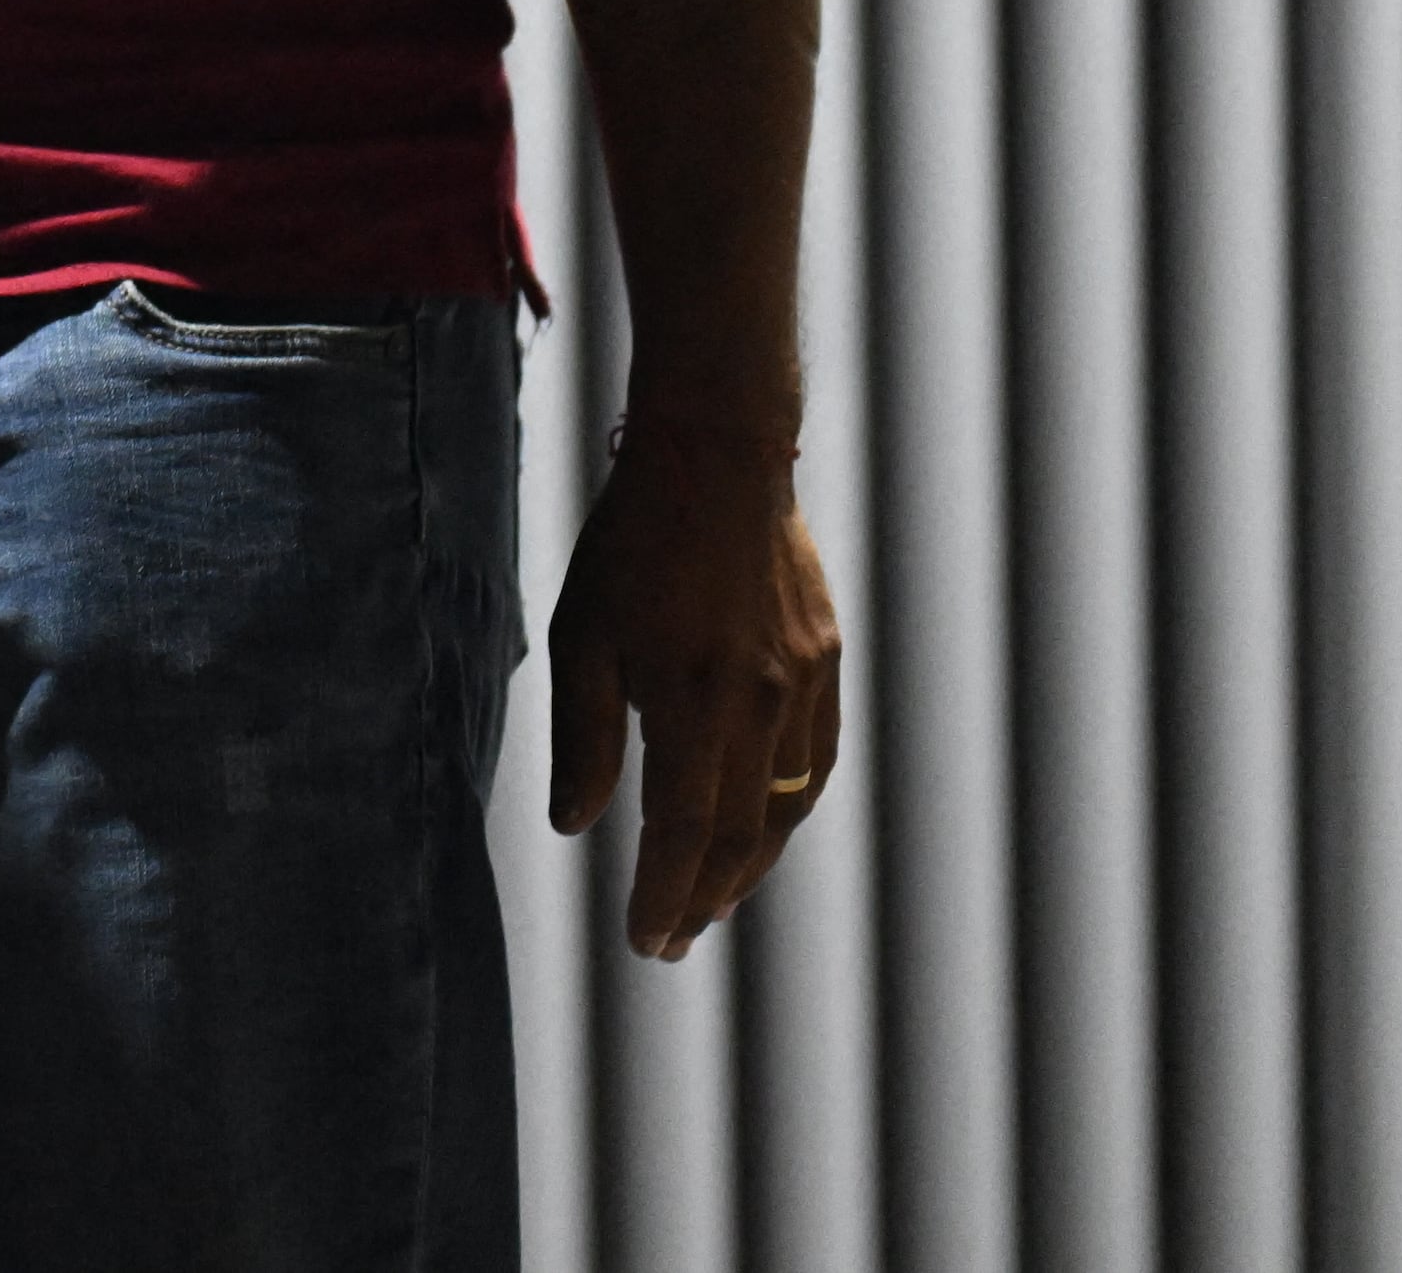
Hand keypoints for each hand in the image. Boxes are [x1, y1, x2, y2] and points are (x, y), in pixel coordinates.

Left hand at [545, 429, 842, 957]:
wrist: (718, 461)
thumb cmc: (632, 544)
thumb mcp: (582, 634)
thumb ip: (581, 736)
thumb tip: (575, 826)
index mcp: (693, 700)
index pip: (682, 831)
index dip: (664, 895)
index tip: (644, 940)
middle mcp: (760, 704)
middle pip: (740, 835)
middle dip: (705, 897)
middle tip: (674, 940)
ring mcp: (804, 684)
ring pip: (787, 806)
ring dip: (750, 864)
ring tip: (713, 899)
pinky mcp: (826, 662)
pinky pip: (815, 761)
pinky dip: (788, 807)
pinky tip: (762, 825)